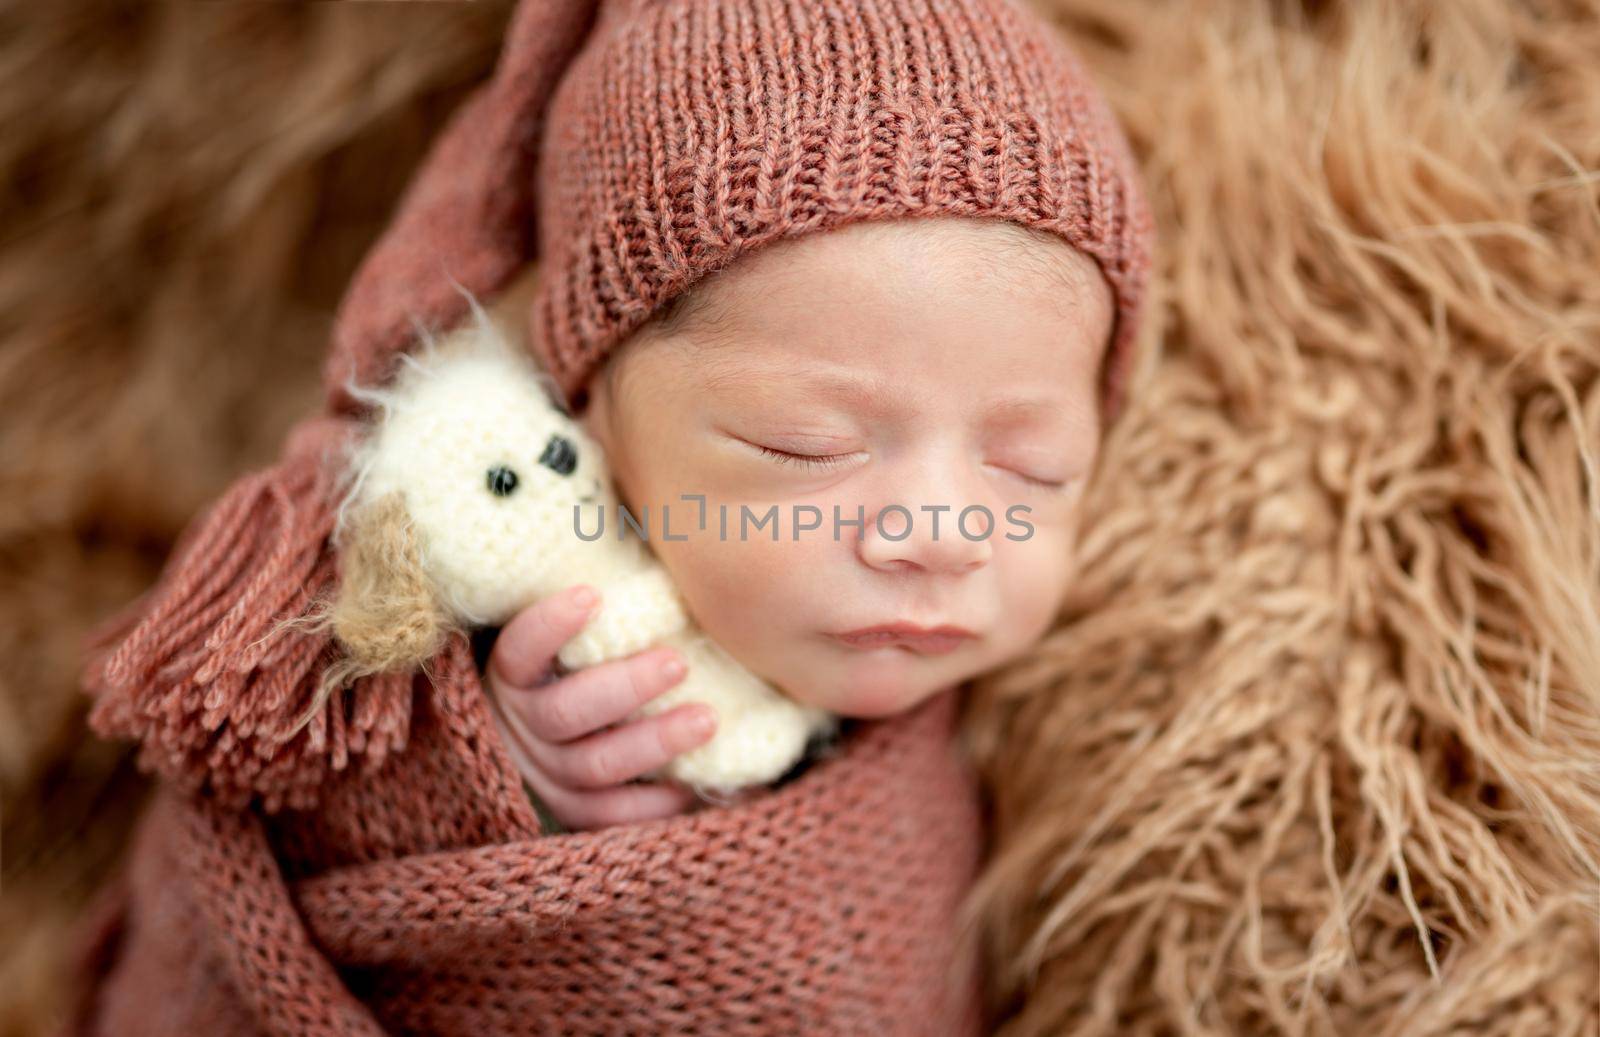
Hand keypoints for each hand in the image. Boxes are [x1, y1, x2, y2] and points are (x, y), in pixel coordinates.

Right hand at [482, 584, 719, 831]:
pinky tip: (694, 783)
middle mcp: (521, 726)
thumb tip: (656, 532)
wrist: (541, 735)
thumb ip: (600, 593)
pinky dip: (653, 803)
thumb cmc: (579, 657)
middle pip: (567, 713)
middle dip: (626, 688)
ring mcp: (544, 774)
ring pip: (595, 765)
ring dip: (654, 742)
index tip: (592, 596)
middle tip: (679, 663)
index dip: (549, 626)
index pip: (520, 650)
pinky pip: (609, 816)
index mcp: (513, 674)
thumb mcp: (575, 623)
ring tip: (708, 719)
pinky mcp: (570, 811)